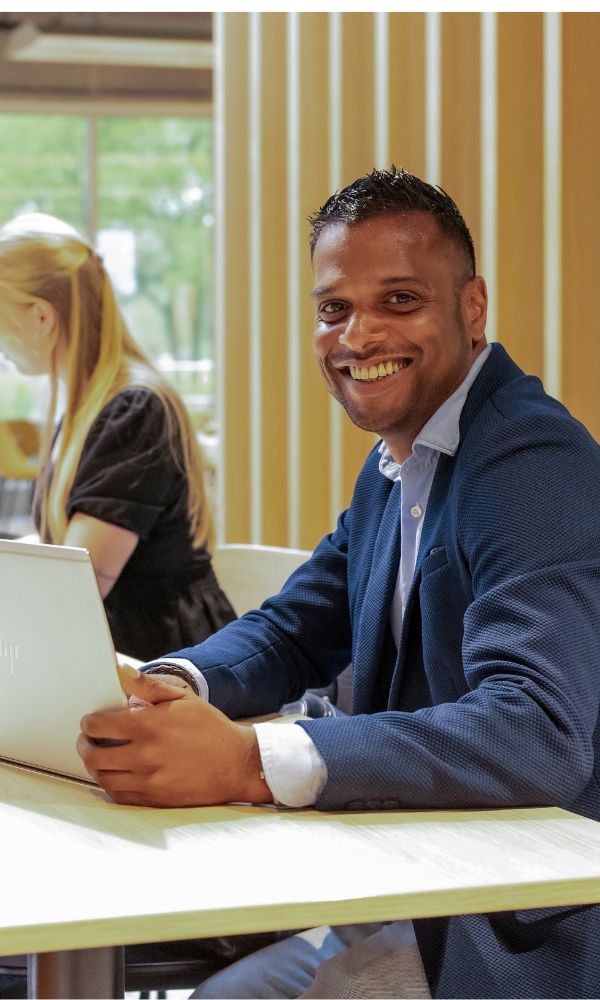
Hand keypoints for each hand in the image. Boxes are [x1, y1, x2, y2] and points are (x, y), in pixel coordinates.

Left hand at [77, 666, 272, 807]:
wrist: (236, 763)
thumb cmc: (209, 727)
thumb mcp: (183, 698)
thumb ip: (148, 685)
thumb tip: (120, 671)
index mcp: (148, 725)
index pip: (98, 725)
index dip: (89, 722)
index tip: (91, 721)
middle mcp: (144, 755)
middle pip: (94, 755)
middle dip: (85, 744)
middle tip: (88, 740)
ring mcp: (148, 780)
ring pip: (103, 777)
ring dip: (95, 766)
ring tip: (99, 757)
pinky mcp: (154, 799)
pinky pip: (119, 795)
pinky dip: (110, 785)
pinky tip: (116, 774)